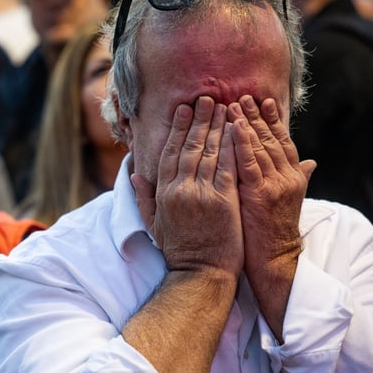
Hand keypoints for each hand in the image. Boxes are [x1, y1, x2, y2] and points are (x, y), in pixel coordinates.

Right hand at [133, 96, 242, 278]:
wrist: (200, 274)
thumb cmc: (180, 251)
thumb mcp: (154, 224)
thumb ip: (144, 198)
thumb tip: (134, 174)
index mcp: (164, 193)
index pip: (171, 153)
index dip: (178, 129)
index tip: (184, 109)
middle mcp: (181, 190)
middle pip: (190, 147)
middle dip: (200, 119)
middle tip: (208, 97)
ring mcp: (202, 195)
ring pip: (210, 152)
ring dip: (218, 126)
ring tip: (225, 106)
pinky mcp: (223, 201)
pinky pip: (228, 167)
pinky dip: (232, 146)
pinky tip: (237, 130)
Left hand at [229, 96, 314, 338]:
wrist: (274, 260)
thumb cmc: (273, 231)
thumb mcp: (289, 201)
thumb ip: (298, 178)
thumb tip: (312, 162)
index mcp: (292, 177)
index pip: (282, 142)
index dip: (273, 121)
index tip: (263, 101)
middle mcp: (286, 177)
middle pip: (270, 139)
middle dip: (256, 115)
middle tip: (243, 94)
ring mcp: (274, 185)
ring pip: (260, 147)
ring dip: (247, 122)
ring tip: (234, 103)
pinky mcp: (260, 195)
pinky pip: (248, 163)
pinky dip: (242, 143)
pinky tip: (233, 126)